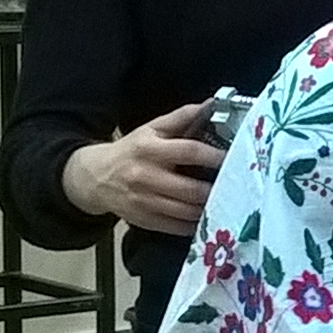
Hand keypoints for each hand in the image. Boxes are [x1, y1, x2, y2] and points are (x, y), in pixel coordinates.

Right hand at [63, 103, 225, 236]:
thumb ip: (181, 118)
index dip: (214, 156)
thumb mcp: (151, 130)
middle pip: (190, 189)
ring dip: (210, 208)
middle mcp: (146, 177)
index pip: (188, 152)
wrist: (96, 178)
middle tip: (236, 186)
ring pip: (187, 212)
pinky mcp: (145, 221)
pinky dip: (196, 224)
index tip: (233, 158)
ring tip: (226, 201)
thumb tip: (210, 105)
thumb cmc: (131, 151)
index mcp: (149, 150)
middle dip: (216, 189)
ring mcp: (145, 202)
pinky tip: (208, 216)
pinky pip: (177, 227)